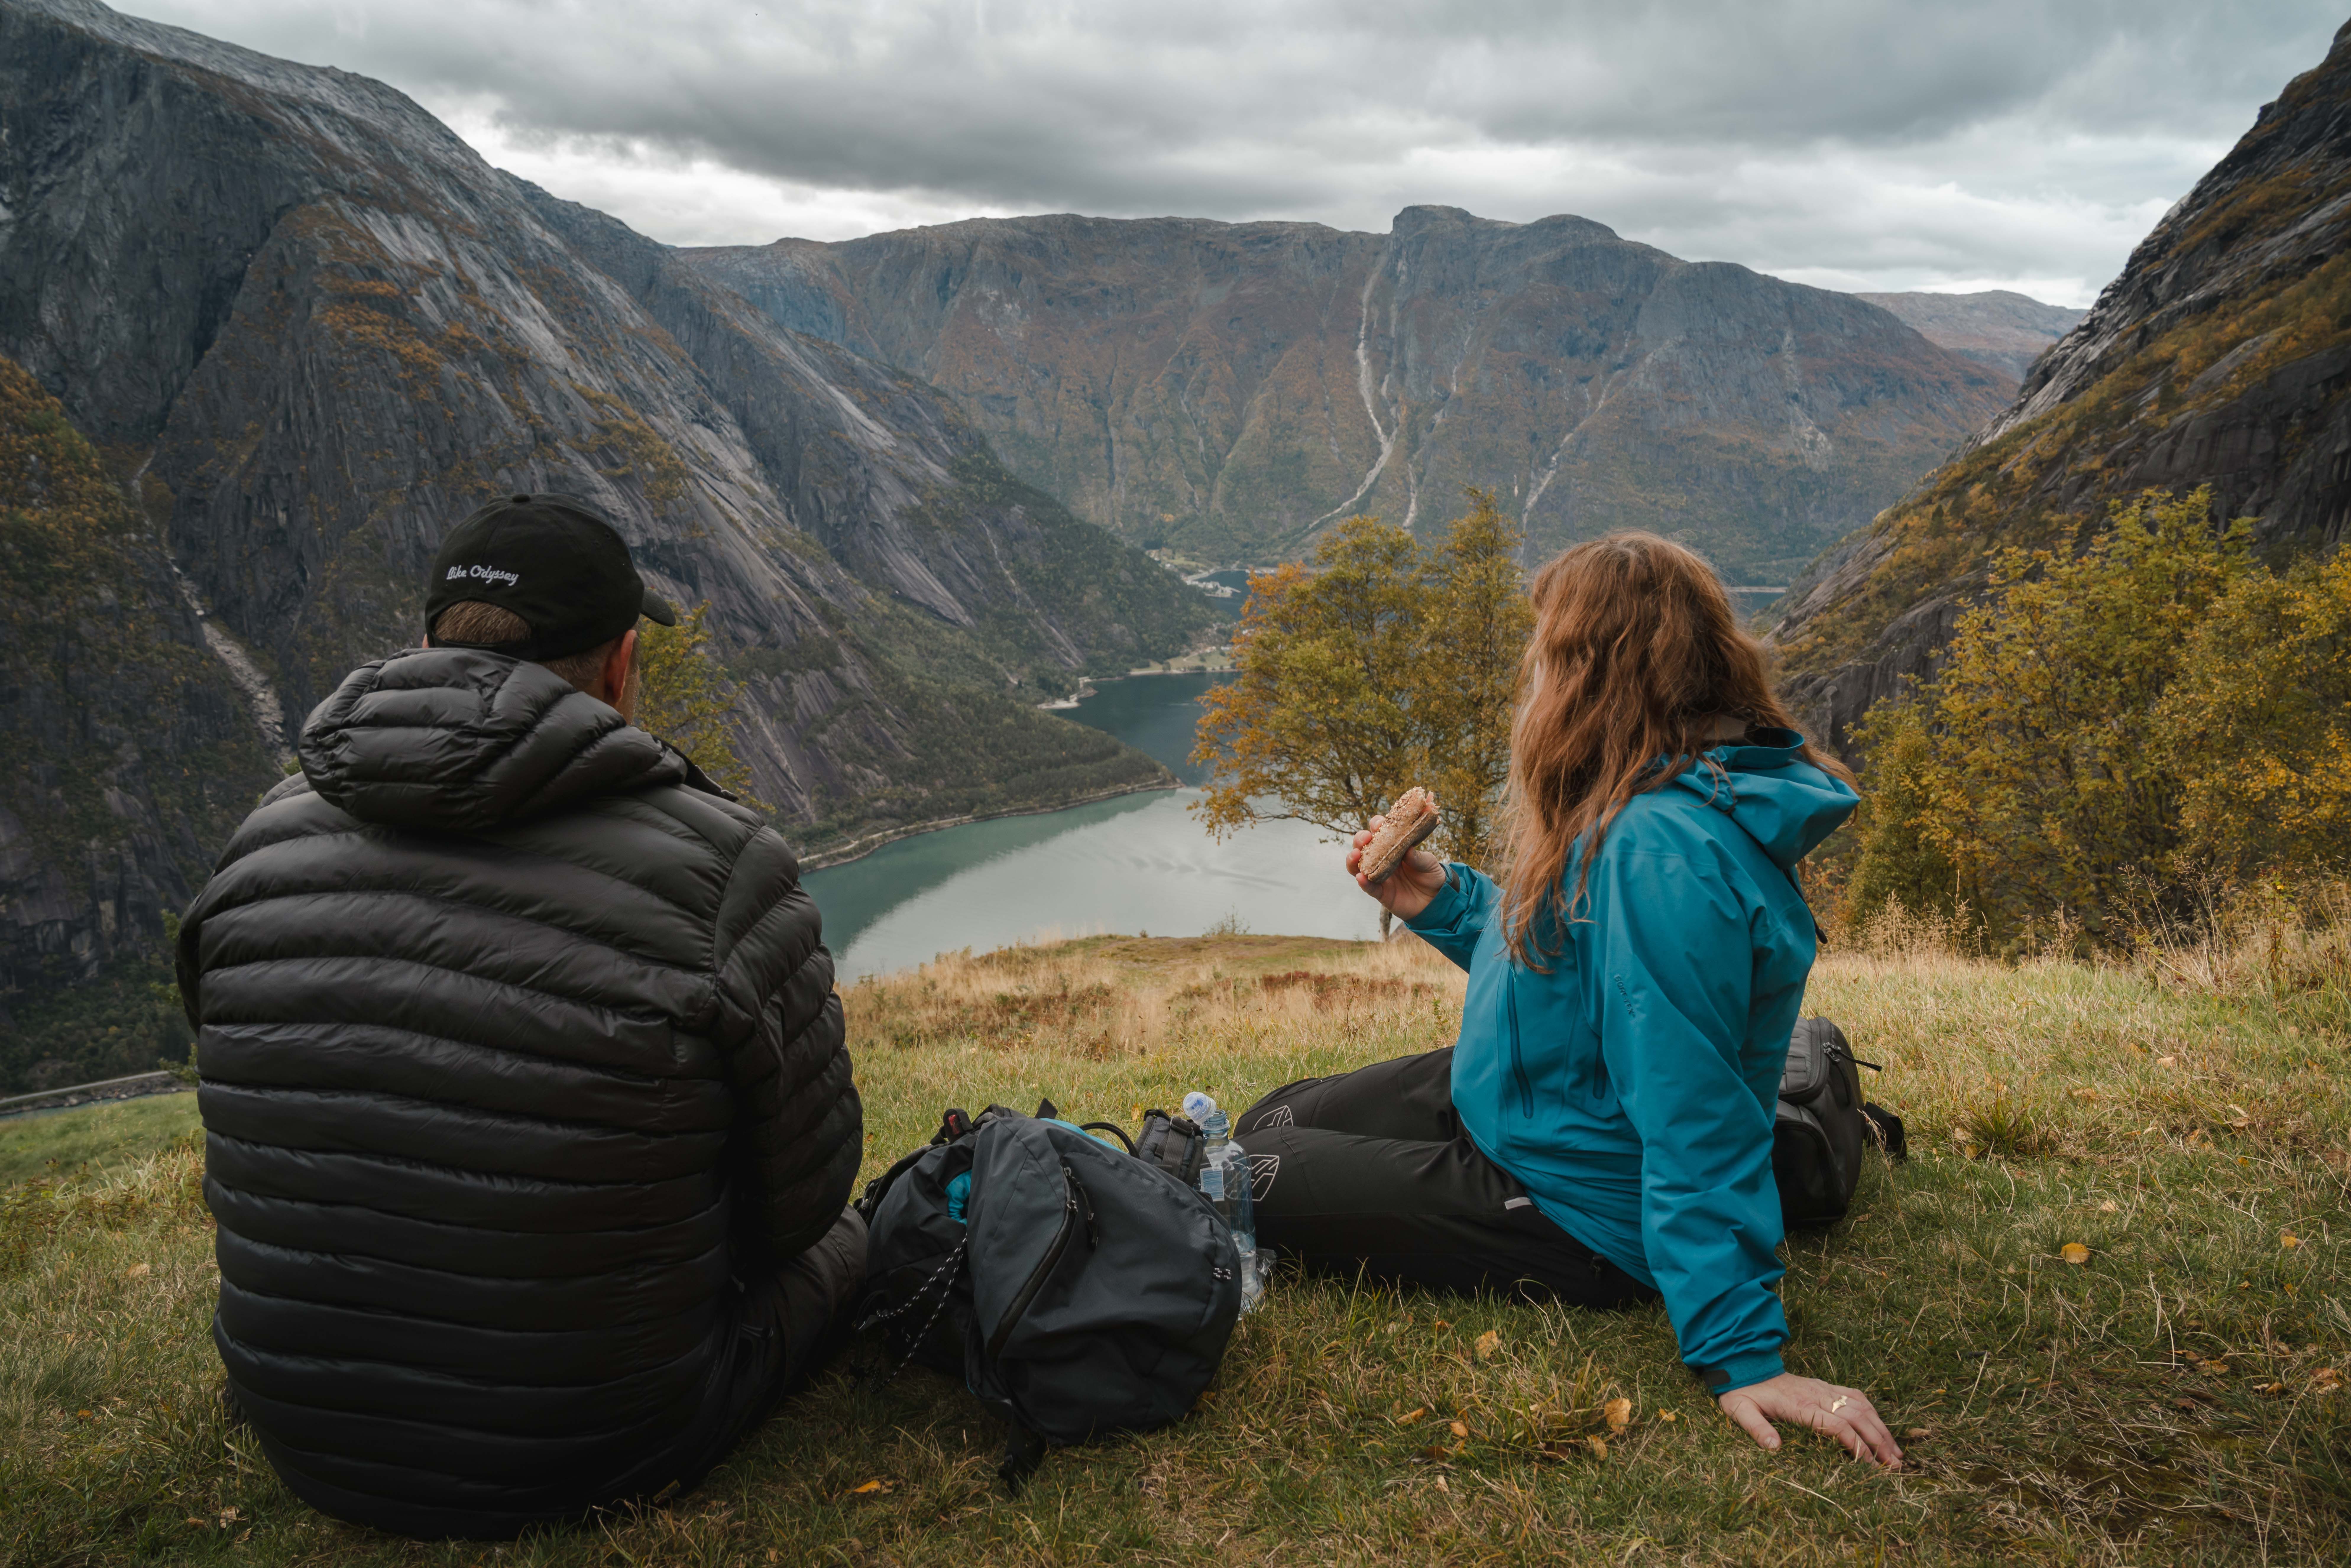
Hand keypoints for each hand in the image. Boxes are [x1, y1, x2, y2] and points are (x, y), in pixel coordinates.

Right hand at [1345, 816, 1446, 919]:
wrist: (1435, 899)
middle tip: (1366, 838)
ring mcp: (1379, 876)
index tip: (1380, 824)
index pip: (1380, 832)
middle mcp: (1382, 860)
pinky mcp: (1381, 893)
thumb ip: (1418, 857)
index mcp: (1393, 847)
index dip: (1376, 826)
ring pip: (1358, 867)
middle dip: (1360, 840)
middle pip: (1363, 847)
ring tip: (1356, 855)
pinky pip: (1369, 888)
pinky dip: (1363, 883)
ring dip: (1353, 860)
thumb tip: (1408, 850)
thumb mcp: (1429, 863)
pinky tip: (1361, 877)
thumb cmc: (1430, 875)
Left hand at [1717, 1373, 1901, 1468]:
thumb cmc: (1742, 1392)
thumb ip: (1755, 1428)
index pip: (1837, 1426)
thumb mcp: (1740, 1410)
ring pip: (1861, 1406)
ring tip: (1896, 1453)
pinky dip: (1872, 1411)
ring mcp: (1823, 1388)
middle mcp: (1817, 1395)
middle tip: (1895, 1466)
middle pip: (1857, 1417)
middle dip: (1878, 1442)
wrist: (1744, 1364)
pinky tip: (1881, 1426)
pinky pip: (1854, 1395)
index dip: (1856, 1445)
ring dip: (1881, 1429)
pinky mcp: (1824, 1385)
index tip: (1871, 1465)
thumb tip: (1773, 1447)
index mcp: (1800, 1405)